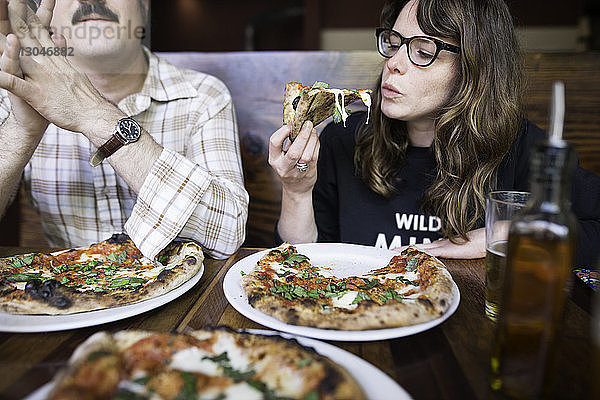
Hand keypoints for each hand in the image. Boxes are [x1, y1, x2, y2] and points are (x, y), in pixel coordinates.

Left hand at [0, 0, 111, 133]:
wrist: (93, 116)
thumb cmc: (84, 97)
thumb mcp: (73, 69)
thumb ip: (61, 53)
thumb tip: (58, 37)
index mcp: (53, 58)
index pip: (39, 30)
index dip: (28, 14)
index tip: (20, 1)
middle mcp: (46, 63)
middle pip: (26, 34)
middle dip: (15, 15)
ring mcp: (41, 77)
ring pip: (17, 56)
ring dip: (4, 44)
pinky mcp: (36, 95)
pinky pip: (15, 85)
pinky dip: (2, 78)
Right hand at [268, 122, 319, 195]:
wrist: (296, 188)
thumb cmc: (289, 167)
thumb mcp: (282, 156)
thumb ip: (288, 142)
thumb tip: (297, 124)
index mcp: (274, 160)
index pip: (274, 142)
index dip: (283, 131)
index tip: (291, 124)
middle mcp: (284, 167)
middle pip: (294, 152)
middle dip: (302, 136)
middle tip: (307, 124)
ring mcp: (297, 172)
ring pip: (307, 155)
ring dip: (312, 139)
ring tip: (312, 130)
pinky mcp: (309, 172)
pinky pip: (314, 156)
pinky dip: (316, 144)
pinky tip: (315, 138)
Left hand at [394, 228, 485, 258]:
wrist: (492, 237)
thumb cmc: (483, 244)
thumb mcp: (466, 251)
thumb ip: (457, 252)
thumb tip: (448, 255)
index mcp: (446, 246)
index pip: (426, 248)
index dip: (413, 250)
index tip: (402, 252)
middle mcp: (442, 245)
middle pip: (420, 247)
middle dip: (405, 249)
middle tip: (391, 251)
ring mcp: (445, 246)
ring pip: (422, 248)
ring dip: (408, 250)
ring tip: (394, 251)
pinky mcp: (449, 250)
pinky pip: (431, 251)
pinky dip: (420, 252)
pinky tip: (410, 253)